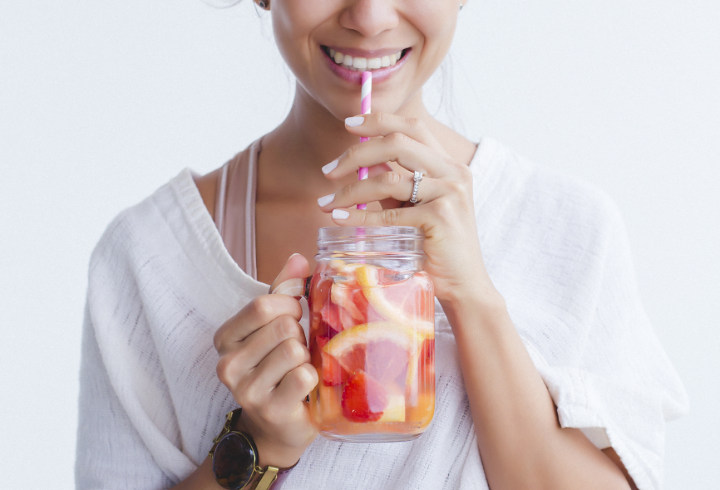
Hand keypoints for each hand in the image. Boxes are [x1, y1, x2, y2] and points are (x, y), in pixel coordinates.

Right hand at [213, 254, 317, 467]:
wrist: (277, 425)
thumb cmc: (277, 367)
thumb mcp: (274, 325)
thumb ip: (283, 290)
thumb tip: (298, 258)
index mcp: (225, 337)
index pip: (263, 305)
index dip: (289, 306)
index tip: (294, 318)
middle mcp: (228, 364)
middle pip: (282, 326)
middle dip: (299, 334)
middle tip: (295, 350)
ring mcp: (246, 390)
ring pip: (294, 350)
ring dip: (306, 357)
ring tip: (297, 369)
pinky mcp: (270, 409)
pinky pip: (304, 375)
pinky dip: (313, 378)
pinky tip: (303, 388)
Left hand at [318, 113, 499, 307]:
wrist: (464, 284)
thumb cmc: (436, 246)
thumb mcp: (415, 206)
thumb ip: (394, 182)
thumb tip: (363, 160)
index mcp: (449, 164)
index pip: (412, 125)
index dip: (378, 120)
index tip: (349, 124)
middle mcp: (454, 172)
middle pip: (397, 142)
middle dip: (355, 153)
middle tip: (328, 171)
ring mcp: (450, 193)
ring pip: (388, 179)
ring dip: (351, 190)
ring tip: (327, 202)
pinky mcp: (441, 217)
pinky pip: (391, 213)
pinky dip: (361, 216)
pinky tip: (341, 217)